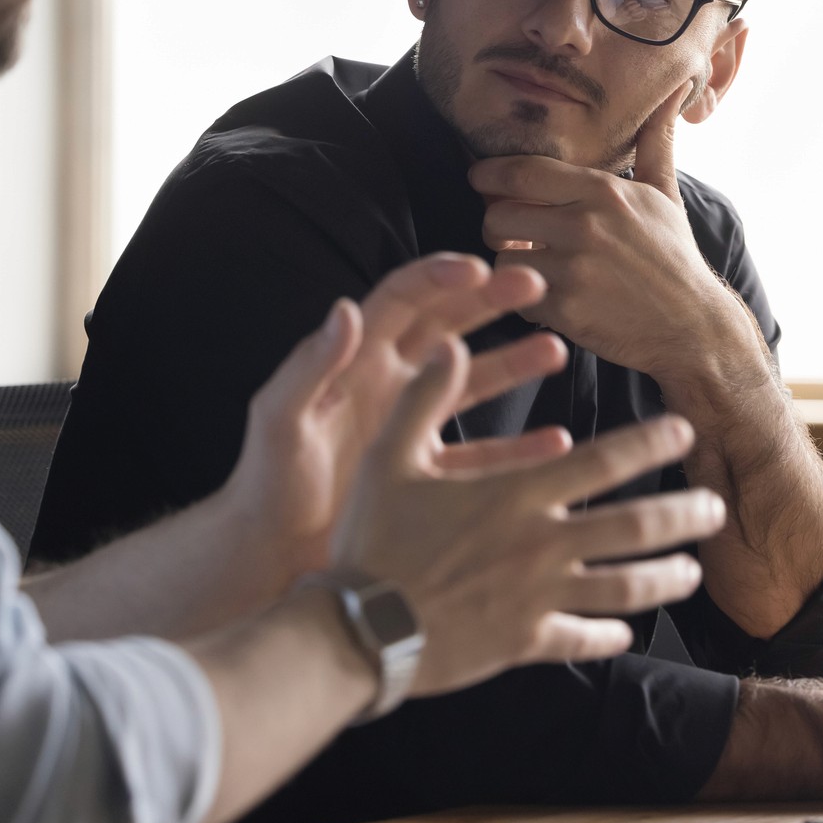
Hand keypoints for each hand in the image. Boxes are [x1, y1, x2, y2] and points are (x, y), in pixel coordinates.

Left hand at [222, 254, 568, 581]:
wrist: (271, 554)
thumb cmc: (267, 481)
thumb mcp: (280, 417)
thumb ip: (310, 365)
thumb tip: (346, 308)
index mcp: (355, 361)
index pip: (402, 299)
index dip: (440, 277)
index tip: (479, 268)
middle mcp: (389, 385)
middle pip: (448, 327)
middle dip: (491, 301)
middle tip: (533, 283)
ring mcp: (413, 429)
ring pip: (473, 383)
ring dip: (514, 363)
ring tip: (555, 350)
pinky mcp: (428, 475)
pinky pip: (484, 456)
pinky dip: (520, 449)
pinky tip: (556, 443)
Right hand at [333, 339, 728, 695]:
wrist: (357, 630)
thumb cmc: (371, 539)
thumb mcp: (389, 457)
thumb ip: (423, 398)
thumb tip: (448, 344)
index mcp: (515, 494)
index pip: (603, 461)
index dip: (650, 442)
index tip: (684, 429)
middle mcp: (539, 544)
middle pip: (634, 526)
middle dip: (684, 514)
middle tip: (717, 507)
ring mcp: (538, 598)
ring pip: (623, 587)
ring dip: (665, 576)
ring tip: (692, 571)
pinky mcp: (524, 642)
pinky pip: (579, 639)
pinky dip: (608, 636)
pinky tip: (627, 634)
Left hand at [469, 86, 763, 386]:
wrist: (693, 327)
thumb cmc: (673, 258)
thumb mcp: (665, 196)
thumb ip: (655, 143)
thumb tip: (672, 93)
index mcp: (603, 190)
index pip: (522, 171)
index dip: (490, 174)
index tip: (481, 179)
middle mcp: (585, 224)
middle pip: (499, 214)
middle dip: (498, 226)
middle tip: (512, 235)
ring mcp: (574, 268)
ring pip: (502, 257)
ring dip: (511, 263)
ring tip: (533, 265)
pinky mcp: (566, 309)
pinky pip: (518, 294)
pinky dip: (526, 298)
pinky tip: (549, 296)